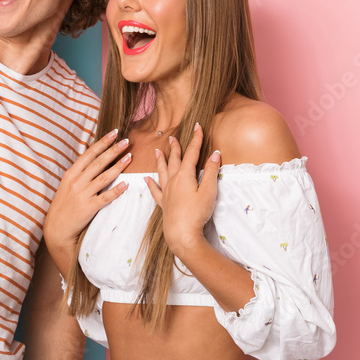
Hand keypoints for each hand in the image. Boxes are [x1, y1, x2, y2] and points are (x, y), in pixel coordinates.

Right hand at [43, 129, 131, 266]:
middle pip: (98, 162)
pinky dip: (116, 190)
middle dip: (113, 150)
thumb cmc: (64, 205)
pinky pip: (105, 197)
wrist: (57, 227)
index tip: (114, 133)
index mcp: (71, 174)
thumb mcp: (67, 185)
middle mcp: (77, 181)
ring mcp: (83, 194)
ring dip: (118, 166)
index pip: (89, 154)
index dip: (102, 143)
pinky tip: (126, 184)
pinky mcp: (89, 207)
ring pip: (104, 177)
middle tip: (126, 141)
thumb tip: (94, 159)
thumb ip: (79, 172)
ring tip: (130, 157)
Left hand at [145, 123, 220, 255]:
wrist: (181, 233)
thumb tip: (214, 153)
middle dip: (175, 148)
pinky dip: (151, 183)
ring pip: (162, 171)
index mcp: (184, 175)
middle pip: (174, 160)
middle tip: (173, 137)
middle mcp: (173, 181)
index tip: (197, 126)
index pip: (191, 153)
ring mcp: (166, 192)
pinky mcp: (163, 203)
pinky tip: (146, 179)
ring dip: (160, 160)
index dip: (195, 139)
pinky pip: (155, 190)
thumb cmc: (197, 212)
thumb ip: (210, 171)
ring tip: (157, 151)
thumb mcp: (208, 190)